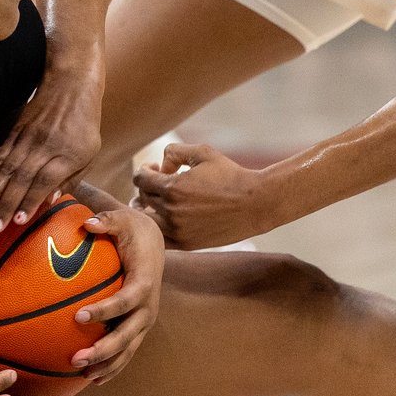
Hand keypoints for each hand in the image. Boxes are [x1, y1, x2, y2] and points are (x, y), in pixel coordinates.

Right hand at [0, 68, 100, 233]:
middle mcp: (45, 147)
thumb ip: (71, 180)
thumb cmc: (84, 124)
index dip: (30, 200)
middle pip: (22, 178)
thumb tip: (49, 203)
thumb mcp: (90, 153)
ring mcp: (27, 138)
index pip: (45, 180)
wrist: (70, 85)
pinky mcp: (14, 132)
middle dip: (6, 204)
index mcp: (67, 154)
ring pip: (6, 168)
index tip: (18, 221)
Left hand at [69, 208, 163, 383]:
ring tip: (82, 375)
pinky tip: (92, 379)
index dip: (105, 311)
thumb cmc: (132, 229)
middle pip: (128, 334)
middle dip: (104, 350)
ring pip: (128, 349)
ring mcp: (144, 319)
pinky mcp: (139, 327)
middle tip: (76, 358)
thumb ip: (106, 220)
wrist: (154, 242)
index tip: (78, 317)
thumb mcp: (122, 219)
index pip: (126, 301)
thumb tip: (87, 223)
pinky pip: (127, 351)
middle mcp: (148, 306)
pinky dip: (112, 366)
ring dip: (107, 364)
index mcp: (144, 282)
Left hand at [131, 143, 276, 249]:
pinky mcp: (186, 244)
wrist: (255, 203)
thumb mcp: (203, 152)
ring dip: (147, 209)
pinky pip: (159, 238)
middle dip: (147, 187)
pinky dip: (157, 228)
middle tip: (160, 182)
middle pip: (141, 199)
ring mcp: (177, 230)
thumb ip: (174, 152)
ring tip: (158, 201)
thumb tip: (160, 166)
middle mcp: (170, 211)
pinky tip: (166, 218)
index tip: (156, 169)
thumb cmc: (230, 175)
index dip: (145, 171)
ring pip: (146, 221)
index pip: (140, 179)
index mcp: (172, 187)